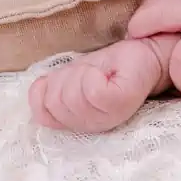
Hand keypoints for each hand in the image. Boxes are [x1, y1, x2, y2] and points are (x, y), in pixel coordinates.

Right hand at [28, 36, 173, 133]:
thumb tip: (33, 96)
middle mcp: (90, 125)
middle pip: (55, 102)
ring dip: (79, 75)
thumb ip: (48, 92)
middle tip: (87, 74)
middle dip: (66, 80)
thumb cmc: (109, 66)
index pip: (40, 110)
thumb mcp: (70, 78)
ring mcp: (107, 118)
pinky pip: (92, 91)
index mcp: (75, 120)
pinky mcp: (122, 103)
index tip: (71, 79)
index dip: (49, 88)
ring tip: (96, 74)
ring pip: (71, 97)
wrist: (147, 55)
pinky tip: (104, 74)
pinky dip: (92, 75)